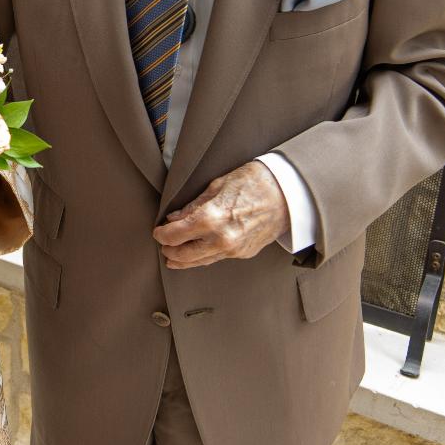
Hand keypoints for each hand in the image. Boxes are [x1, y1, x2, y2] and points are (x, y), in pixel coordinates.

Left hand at [152, 161, 287, 269]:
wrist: (287, 194)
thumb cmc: (253, 182)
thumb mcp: (217, 185)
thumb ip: (194, 205)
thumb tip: (175, 217)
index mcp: (211, 218)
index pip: (174, 235)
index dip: (161, 235)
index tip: (157, 231)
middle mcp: (221, 239)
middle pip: (183, 255)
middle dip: (169, 251)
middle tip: (163, 246)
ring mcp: (233, 250)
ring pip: (200, 262)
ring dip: (183, 261)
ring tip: (173, 259)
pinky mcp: (243, 254)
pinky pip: (216, 258)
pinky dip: (203, 257)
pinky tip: (197, 254)